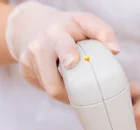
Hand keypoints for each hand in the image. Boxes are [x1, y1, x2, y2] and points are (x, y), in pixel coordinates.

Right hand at [5, 1, 119, 102]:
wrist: (28, 26)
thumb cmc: (64, 27)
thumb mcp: (83, 21)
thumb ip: (102, 32)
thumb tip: (114, 51)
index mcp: (56, 32)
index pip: (62, 44)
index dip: (67, 53)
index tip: (72, 62)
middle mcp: (39, 46)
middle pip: (51, 80)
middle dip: (63, 90)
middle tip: (76, 97)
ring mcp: (28, 61)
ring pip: (51, 88)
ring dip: (65, 89)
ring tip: (72, 80)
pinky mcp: (25, 73)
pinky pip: (44, 88)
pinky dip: (55, 85)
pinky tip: (56, 74)